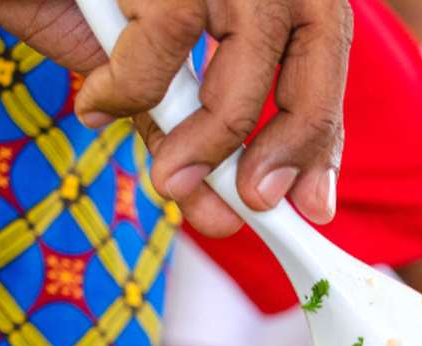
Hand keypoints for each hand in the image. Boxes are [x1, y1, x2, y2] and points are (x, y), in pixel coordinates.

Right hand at [0, 0, 351, 235]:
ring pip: (243, 72)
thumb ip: (191, 133)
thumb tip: (221, 217)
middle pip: (314, 58)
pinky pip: (163, 51)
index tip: (313, 205)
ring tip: (168, 180)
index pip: (326, 55)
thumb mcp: (154, 69)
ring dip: (208, 143)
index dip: (323, 136)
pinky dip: (129, 92)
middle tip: (253, 204)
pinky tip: (95, 103)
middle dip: (291, 143)